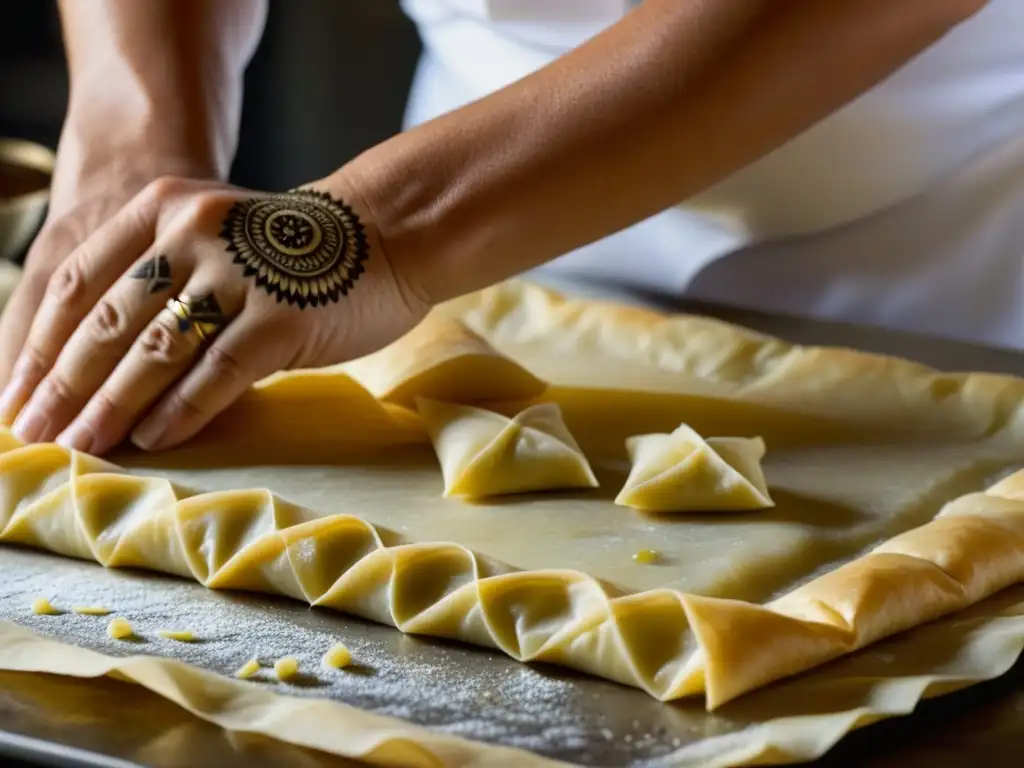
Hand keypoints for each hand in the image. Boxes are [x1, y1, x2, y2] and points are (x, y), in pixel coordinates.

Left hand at [0, 174, 426, 454]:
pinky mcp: (282, 316)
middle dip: (65, 386)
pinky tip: (152, 439)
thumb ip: (162, 279)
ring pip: (156, 350)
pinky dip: (180, 410)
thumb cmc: (294, 248)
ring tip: (83, 446)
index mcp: (163, 208)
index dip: (41, 346)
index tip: (17, 395)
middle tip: (35, 434)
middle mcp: (192, 232)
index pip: (78, 281)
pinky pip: (216, 371)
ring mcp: (239, 273)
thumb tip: (100, 365)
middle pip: (108, 320)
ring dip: (112, 406)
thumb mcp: (215, 236)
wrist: (385, 234)